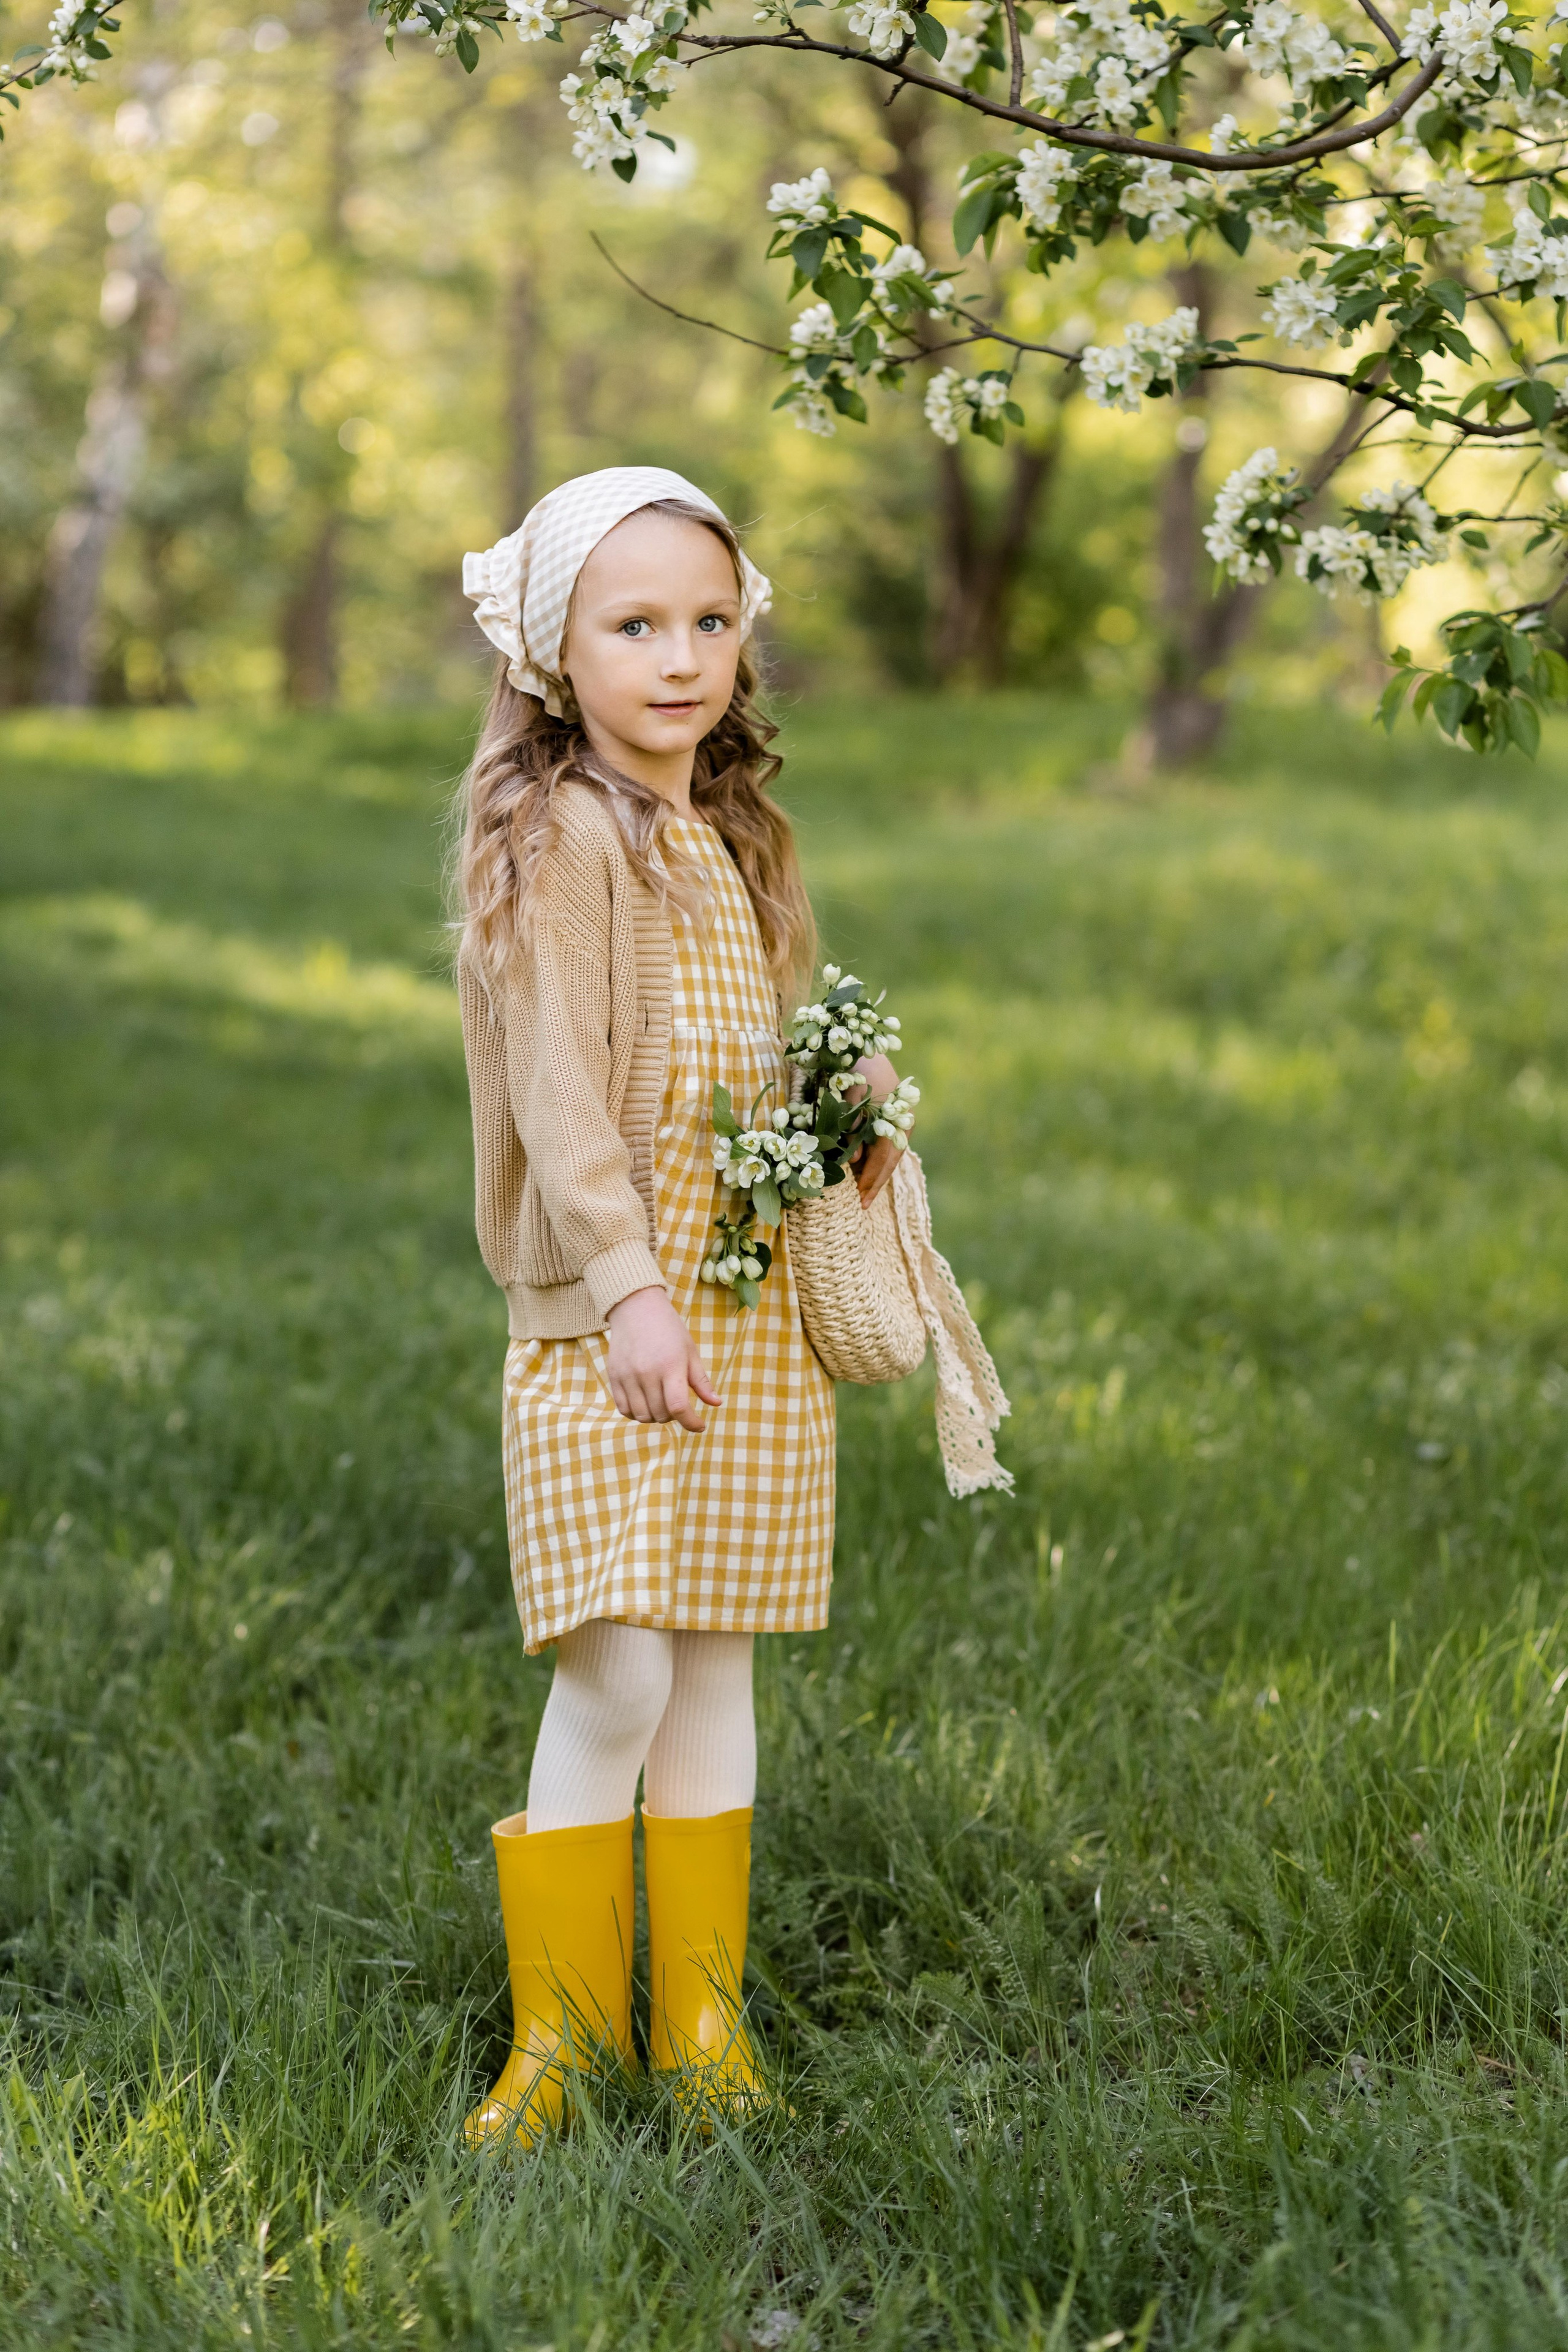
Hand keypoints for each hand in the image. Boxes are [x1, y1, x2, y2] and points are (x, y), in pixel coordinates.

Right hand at [605, 1288, 720, 1431]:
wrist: (636, 1308)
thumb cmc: (669, 1330)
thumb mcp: (690, 1352)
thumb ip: (701, 1381)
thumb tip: (716, 1404)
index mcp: (670, 1366)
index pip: (678, 1407)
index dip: (691, 1423)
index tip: (700, 1425)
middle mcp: (647, 1373)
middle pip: (661, 1414)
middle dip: (674, 1417)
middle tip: (678, 1405)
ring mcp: (628, 1376)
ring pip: (642, 1416)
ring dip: (655, 1417)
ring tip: (662, 1404)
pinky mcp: (614, 1377)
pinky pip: (623, 1409)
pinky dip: (636, 1413)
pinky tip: (645, 1403)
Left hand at [849, 1050, 909, 1206]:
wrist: (869, 1053)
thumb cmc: (858, 1073)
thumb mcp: (852, 1099)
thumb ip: (854, 1129)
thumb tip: (855, 1159)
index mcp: (896, 1121)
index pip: (884, 1159)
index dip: (872, 1178)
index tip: (860, 1197)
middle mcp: (903, 1126)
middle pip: (890, 1163)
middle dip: (876, 1184)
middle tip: (863, 1205)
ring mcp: (901, 1125)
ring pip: (891, 1157)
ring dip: (877, 1175)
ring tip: (863, 1193)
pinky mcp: (895, 1123)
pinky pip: (888, 1148)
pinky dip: (877, 1162)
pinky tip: (866, 1172)